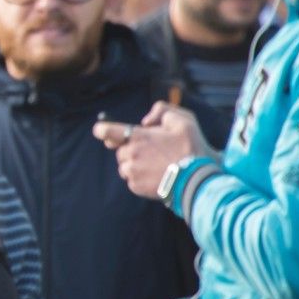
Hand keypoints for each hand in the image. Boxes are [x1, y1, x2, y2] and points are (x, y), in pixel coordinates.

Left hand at [92, 101, 210, 200]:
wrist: (197, 179)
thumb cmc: (191, 148)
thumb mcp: (183, 120)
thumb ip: (162, 111)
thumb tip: (145, 122)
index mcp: (138, 137)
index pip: (107, 131)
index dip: (102, 130)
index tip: (100, 131)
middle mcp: (131, 154)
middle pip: (121, 151)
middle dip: (132, 150)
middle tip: (152, 152)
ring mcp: (132, 172)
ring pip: (125, 166)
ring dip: (135, 164)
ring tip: (155, 166)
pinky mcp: (136, 187)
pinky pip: (131, 180)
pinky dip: (140, 178)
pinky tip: (156, 176)